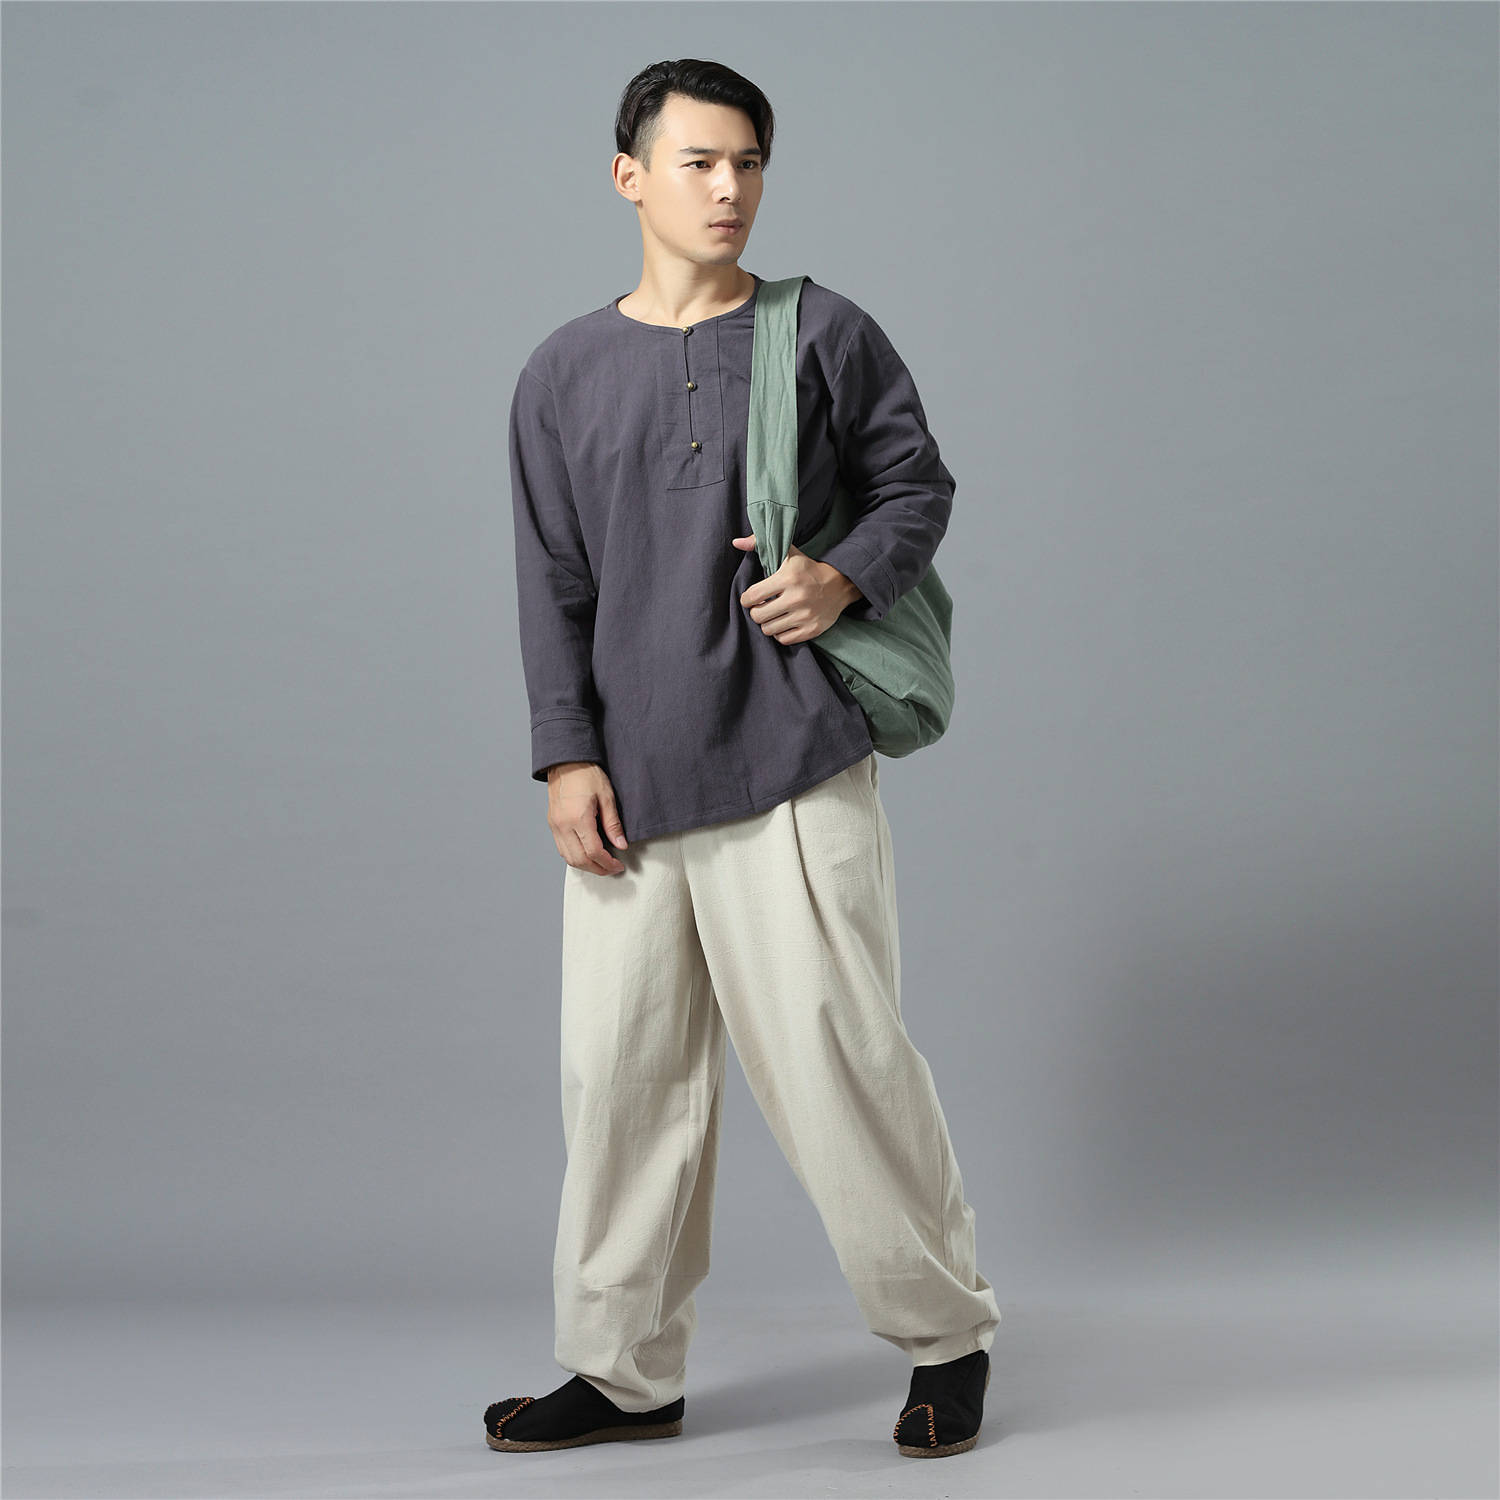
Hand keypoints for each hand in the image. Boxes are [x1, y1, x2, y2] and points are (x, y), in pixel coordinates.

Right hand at [545, 762, 628, 874]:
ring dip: (585, 866)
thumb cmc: (586, 774)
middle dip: (597, 869)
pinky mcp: (552, 824)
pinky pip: (562, 849)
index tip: (618, 865)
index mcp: (578, 818)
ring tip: (601, 864)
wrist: (566, 761)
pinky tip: (587, 854)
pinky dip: (575, 857)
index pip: (593, 852)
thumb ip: (613, 824)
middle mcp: (563, 825)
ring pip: (568, 858)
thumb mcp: (607, 797)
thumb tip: (621, 845)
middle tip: (612, 869)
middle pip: (579, 860)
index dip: (607, 863)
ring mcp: (555, 826)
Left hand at [731, 535, 861, 644]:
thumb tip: (736, 542)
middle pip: (758, 616)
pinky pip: (784, 639)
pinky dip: (780, 633)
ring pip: (769, 630)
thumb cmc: (808, 569)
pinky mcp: (812, 629)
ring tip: (773, 615)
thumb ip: (759, 544)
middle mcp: (796, 598)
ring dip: (768, 623)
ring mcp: (805, 616)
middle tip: (762, 607)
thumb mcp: (788, 553)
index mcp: (788, 579)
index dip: (746, 599)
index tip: (751, 598)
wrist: (840, 585)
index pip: (752, 597)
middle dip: (756, 612)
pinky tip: (784, 623)